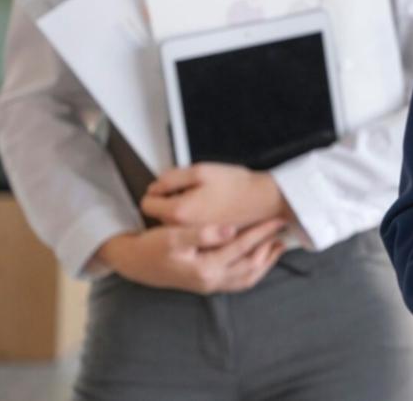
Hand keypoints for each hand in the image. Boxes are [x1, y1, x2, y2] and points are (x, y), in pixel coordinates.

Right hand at [94, 218, 287, 293]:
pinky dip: (254, 270)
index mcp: (205, 268)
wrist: (133, 262)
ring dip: (266, 261)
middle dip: (270, 247)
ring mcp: (210, 285)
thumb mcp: (172, 236)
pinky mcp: (207, 284)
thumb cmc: (151, 246)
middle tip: (283, 229)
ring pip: (248, 278)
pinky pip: (239, 282)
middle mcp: (211, 281)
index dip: (262, 232)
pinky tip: (260, 257)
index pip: (242, 248)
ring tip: (278, 243)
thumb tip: (229, 230)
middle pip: (252, 266)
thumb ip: (202, 234)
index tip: (277, 218)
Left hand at [141, 163, 293, 227]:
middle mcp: (183, 229)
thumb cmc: (237, 185)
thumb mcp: (201, 170)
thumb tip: (155, 187)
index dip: (156, 190)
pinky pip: (190, 232)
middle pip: (159, 215)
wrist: (265, 200)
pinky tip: (210, 213)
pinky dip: (195, 224)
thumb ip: (170, 178)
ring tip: (202, 202)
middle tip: (189, 192)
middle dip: (168, 203)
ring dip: (181, 214)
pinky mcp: (207, 242)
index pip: (147, 203)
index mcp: (178, 211)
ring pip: (174, 224)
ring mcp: (195, 238)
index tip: (168, 187)